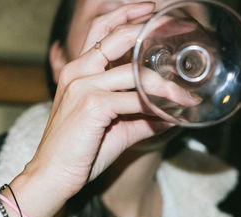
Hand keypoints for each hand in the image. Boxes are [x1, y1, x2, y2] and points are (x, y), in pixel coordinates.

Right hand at [3, 3, 196, 216]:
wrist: (53, 176)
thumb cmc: (80, 151)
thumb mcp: (115, 127)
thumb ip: (142, 116)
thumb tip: (172, 113)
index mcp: (79, 70)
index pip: (103, 29)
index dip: (128, 15)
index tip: (153, 12)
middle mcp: (79, 70)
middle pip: (117, 35)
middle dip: (150, 27)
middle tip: (181, 26)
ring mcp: (83, 85)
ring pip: (135, 73)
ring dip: (167, 84)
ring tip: (188, 93)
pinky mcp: (92, 104)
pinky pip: (135, 99)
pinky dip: (158, 105)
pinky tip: (174, 111)